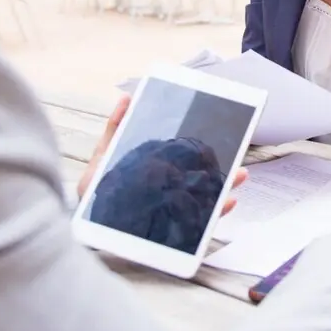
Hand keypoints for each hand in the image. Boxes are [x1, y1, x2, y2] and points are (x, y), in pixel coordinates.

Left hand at [77, 95, 247, 215]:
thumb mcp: (103, 158)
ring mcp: (175, 210)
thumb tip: (127, 98)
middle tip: (237, 155)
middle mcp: (170, 191)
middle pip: (202, 177)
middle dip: (223, 167)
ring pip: (208, 197)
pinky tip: (228, 201)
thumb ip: (115, 130)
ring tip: (240, 175)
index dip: (203, 151)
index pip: (185, 160)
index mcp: (158, 173)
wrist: (89, 229)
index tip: (221, 135)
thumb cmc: (98, 194)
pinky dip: (217, 212)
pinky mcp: (175, 232)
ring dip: (228, 186)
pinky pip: (202, 223)